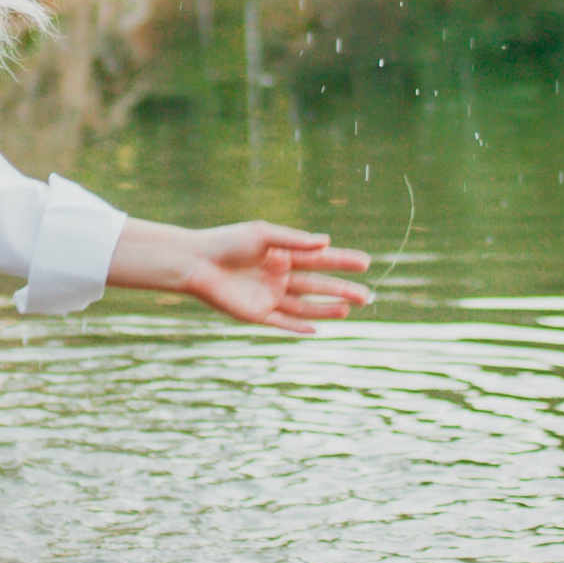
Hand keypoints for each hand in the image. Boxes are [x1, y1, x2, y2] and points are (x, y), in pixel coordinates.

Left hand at [111, 218, 372, 333]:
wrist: (196, 262)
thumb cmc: (227, 242)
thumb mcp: (263, 234)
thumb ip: (294, 240)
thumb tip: (326, 242)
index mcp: (282, 255)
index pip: (319, 259)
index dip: (342, 261)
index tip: (365, 261)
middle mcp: (279, 277)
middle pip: (317, 285)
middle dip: (342, 289)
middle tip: (367, 295)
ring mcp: (269, 297)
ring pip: (304, 306)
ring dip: (326, 309)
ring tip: (349, 309)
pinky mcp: (256, 315)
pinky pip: (282, 323)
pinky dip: (299, 327)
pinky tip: (318, 328)